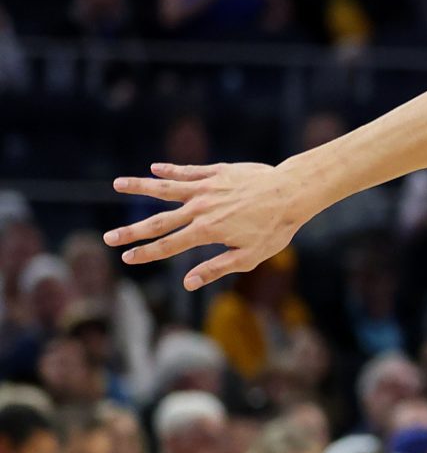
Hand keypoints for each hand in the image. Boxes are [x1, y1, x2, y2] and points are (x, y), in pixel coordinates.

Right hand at [107, 160, 312, 289]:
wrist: (292, 192)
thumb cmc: (275, 229)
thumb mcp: (249, 256)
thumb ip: (216, 269)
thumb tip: (187, 283)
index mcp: (206, 231)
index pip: (168, 245)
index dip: (145, 253)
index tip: (126, 258)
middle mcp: (200, 208)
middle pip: (158, 221)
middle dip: (131, 231)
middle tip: (108, 237)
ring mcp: (206, 188)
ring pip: (165, 188)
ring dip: (139, 186)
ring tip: (117, 184)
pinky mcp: (216, 172)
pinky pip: (188, 171)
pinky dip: (170, 170)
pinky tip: (154, 168)